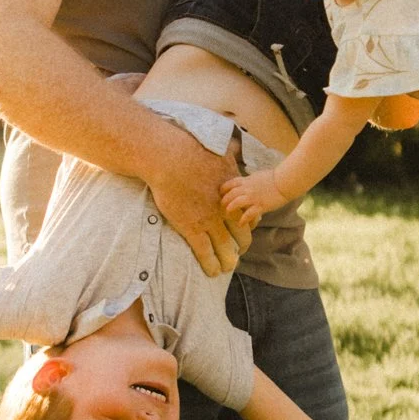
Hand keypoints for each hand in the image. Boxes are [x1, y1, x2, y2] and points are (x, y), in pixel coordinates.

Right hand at [147, 128, 249, 276]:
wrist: (169, 158)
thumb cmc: (190, 149)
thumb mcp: (219, 149)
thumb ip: (229, 154)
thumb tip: (233, 147)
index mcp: (232, 192)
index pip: (248, 213)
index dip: (249, 222)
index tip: (245, 227)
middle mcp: (224, 209)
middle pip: (241, 233)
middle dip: (242, 245)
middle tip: (239, 251)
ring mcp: (208, 220)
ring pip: (226, 248)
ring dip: (229, 260)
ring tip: (228, 267)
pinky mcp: (191, 228)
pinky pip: (205, 253)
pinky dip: (211, 264)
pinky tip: (213, 272)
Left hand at [222, 166, 283, 229]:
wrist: (284, 182)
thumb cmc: (274, 177)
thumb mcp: (258, 176)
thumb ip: (250, 180)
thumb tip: (246, 182)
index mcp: (247, 180)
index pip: (230, 184)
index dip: (223, 189)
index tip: (220, 193)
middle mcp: (247, 188)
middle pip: (230, 194)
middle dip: (225, 200)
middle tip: (222, 205)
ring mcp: (253, 197)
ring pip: (236, 203)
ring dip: (230, 208)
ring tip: (228, 212)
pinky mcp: (260, 206)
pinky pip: (248, 214)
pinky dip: (243, 220)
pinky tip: (241, 224)